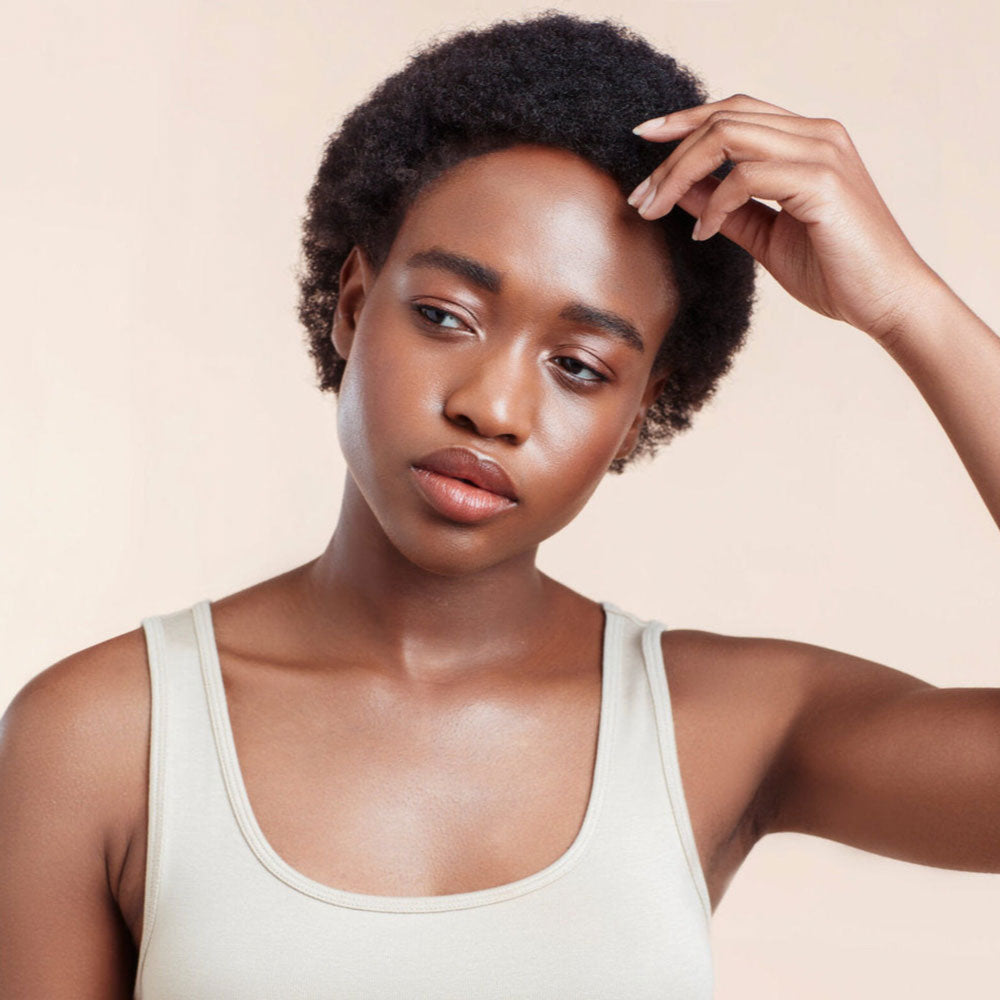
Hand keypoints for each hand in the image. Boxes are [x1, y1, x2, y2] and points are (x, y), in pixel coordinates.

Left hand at [628, 93, 937, 344]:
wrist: (886, 303)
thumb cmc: (834, 272)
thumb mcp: (764, 235)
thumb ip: (725, 207)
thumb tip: (678, 190)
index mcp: (807, 139)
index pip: (736, 110)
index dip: (685, 120)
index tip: (643, 140)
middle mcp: (817, 134)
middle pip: (725, 117)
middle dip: (670, 155)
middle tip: (639, 196)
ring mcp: (822, 153)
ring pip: (729, 136)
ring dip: (680, 174)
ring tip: (654, 210)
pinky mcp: (822, 182)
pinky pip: (747, 177)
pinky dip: (715, 204)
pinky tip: (704, 233)